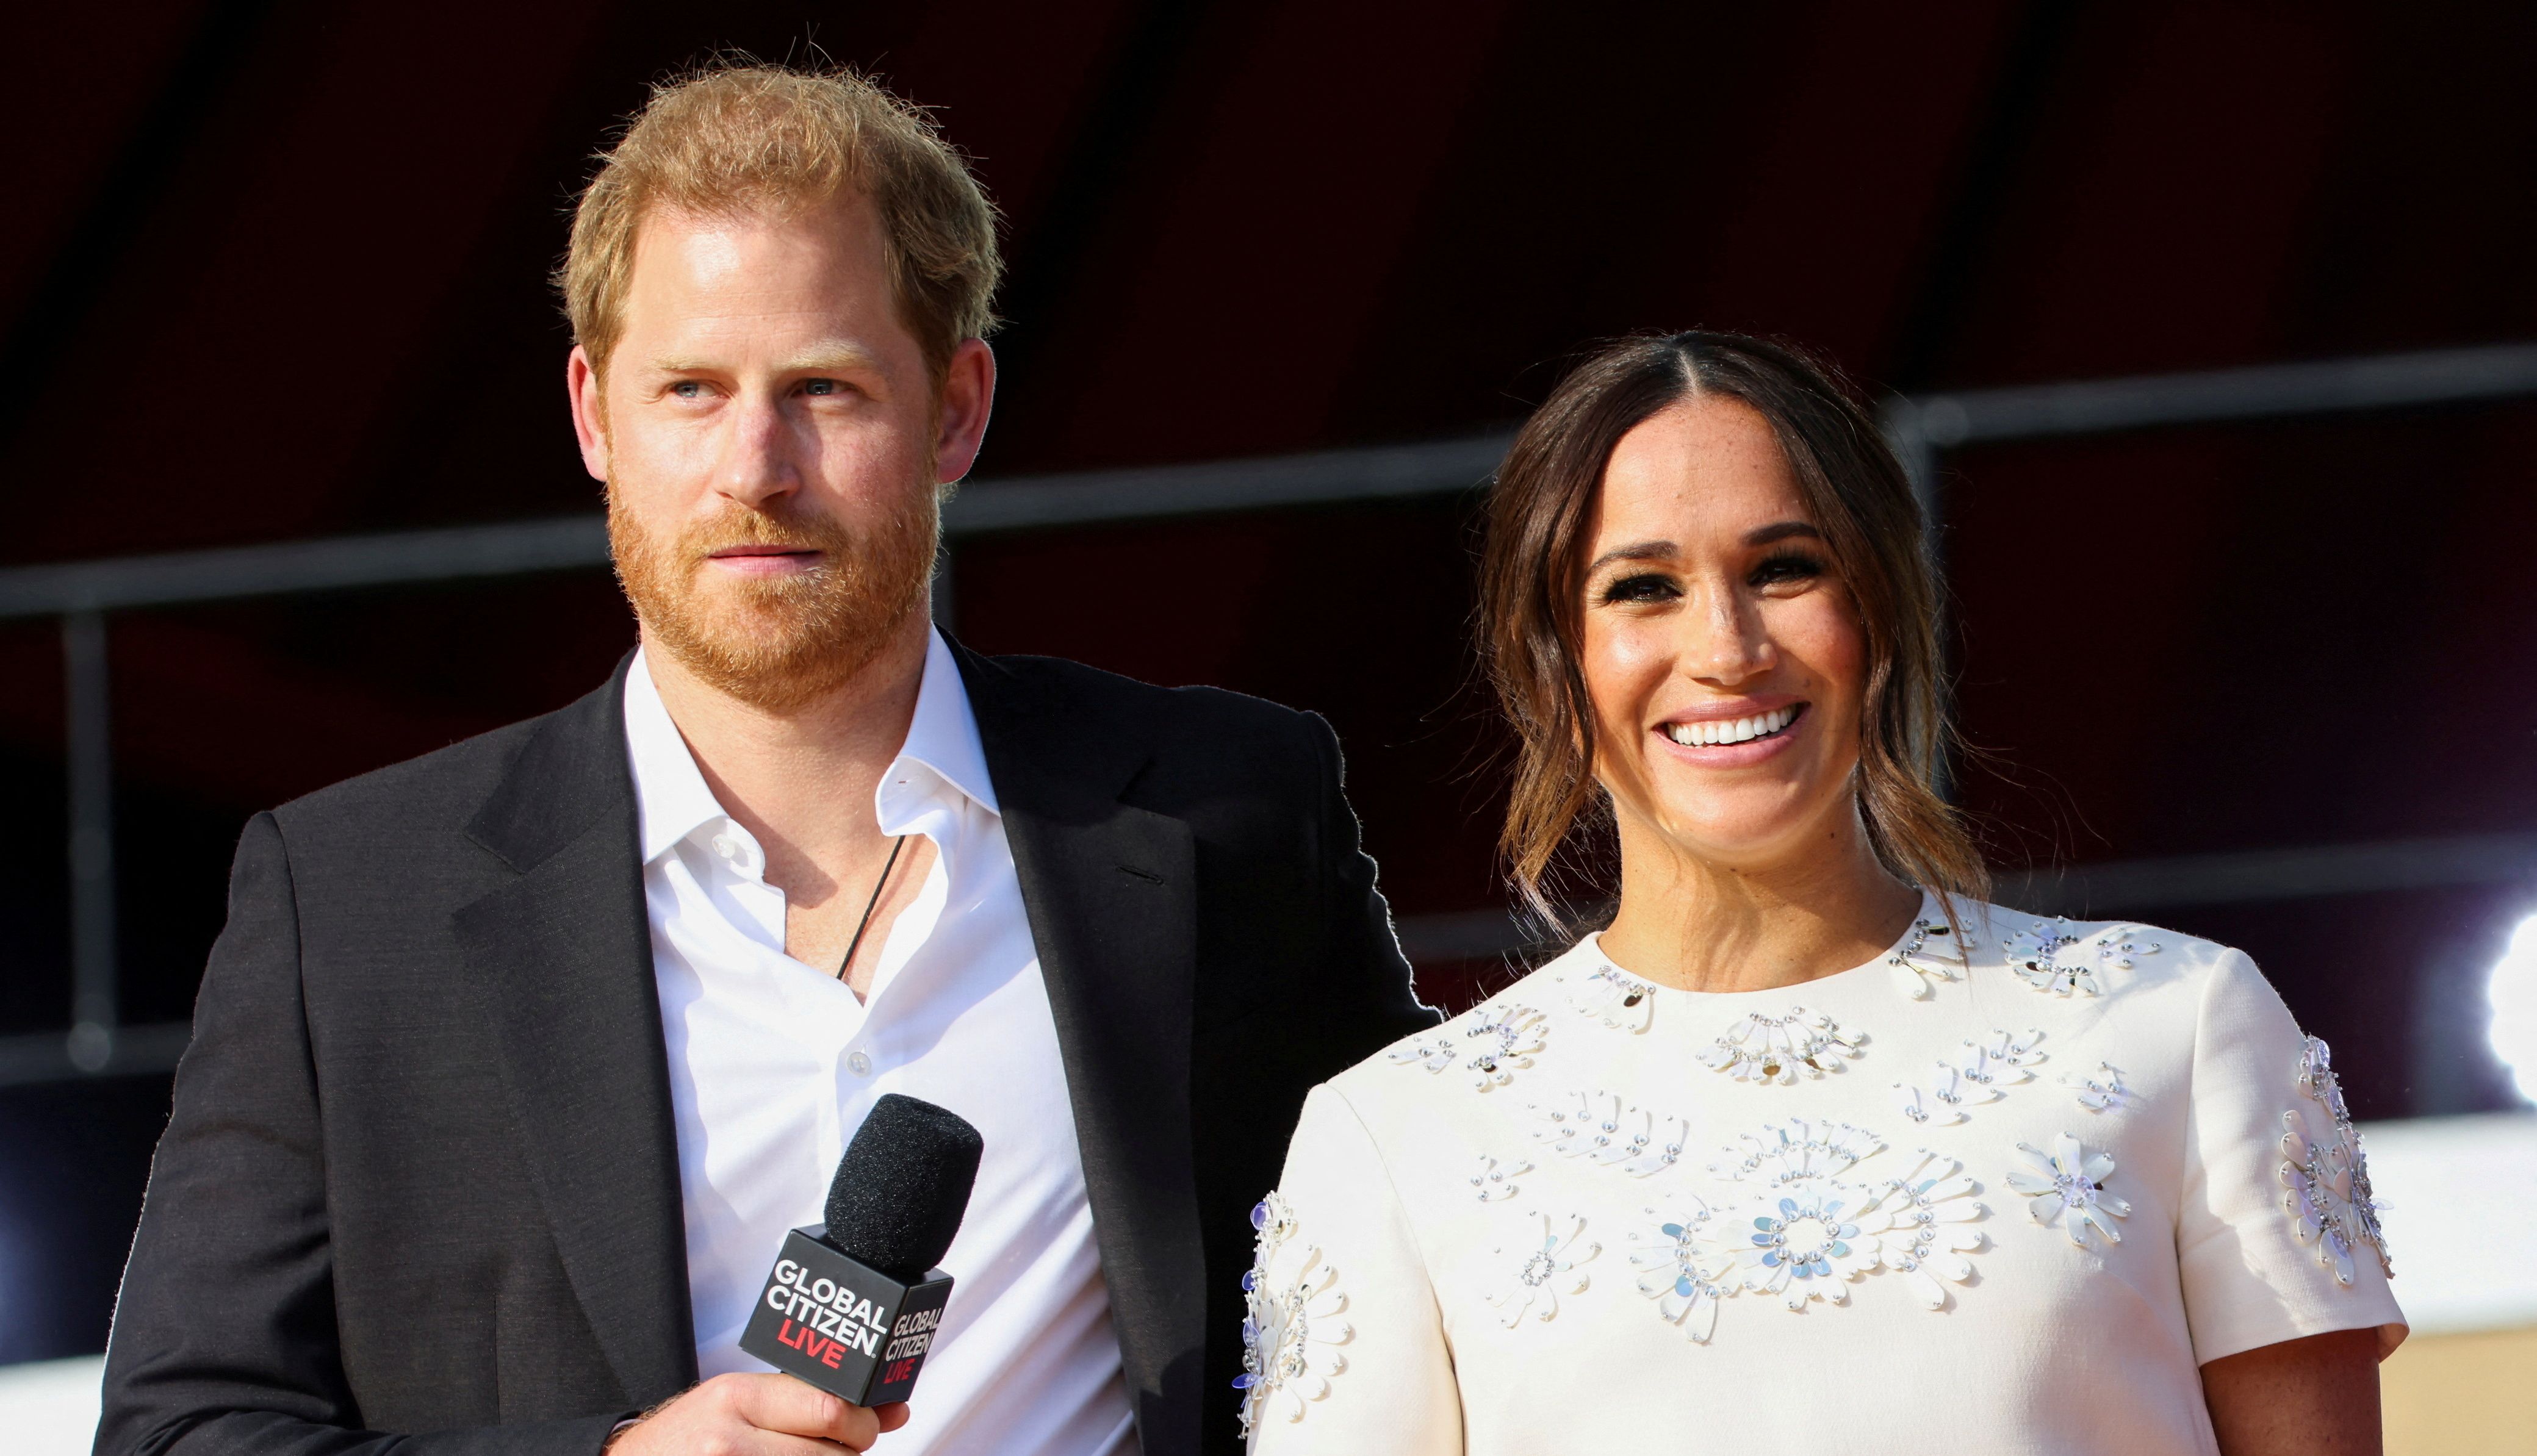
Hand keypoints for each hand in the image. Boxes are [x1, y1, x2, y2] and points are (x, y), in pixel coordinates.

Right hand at [607, 1372, 911, 1453]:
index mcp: (736, 1397)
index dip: (862, 1423)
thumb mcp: (737, 1404)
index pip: (832, 1409)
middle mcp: (729, 1441)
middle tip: (835, 1448)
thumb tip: (893, 1410)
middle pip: (835, 1452)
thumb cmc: (684, 1440)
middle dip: (848, 1452)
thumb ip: (808, 1401)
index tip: (864, 1427)